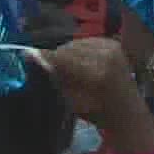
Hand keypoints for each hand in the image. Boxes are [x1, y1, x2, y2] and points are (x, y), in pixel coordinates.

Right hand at [34, 39, 153, 153]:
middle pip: (68, 48)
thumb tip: (35, 61)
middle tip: (44, 64)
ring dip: (66, 52)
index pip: (63, 58)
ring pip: (76, 43)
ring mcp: (111, 46)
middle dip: (55, 56)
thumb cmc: (97, 112)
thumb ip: (56, 79)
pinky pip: (86, 41)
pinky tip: (77, 60)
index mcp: (96, 73)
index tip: (27, 54)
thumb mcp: (72, 100)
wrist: (126, 110)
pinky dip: (78, 49)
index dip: (43, 56)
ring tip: (62, 64)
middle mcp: (105, 54)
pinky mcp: (113, 42)